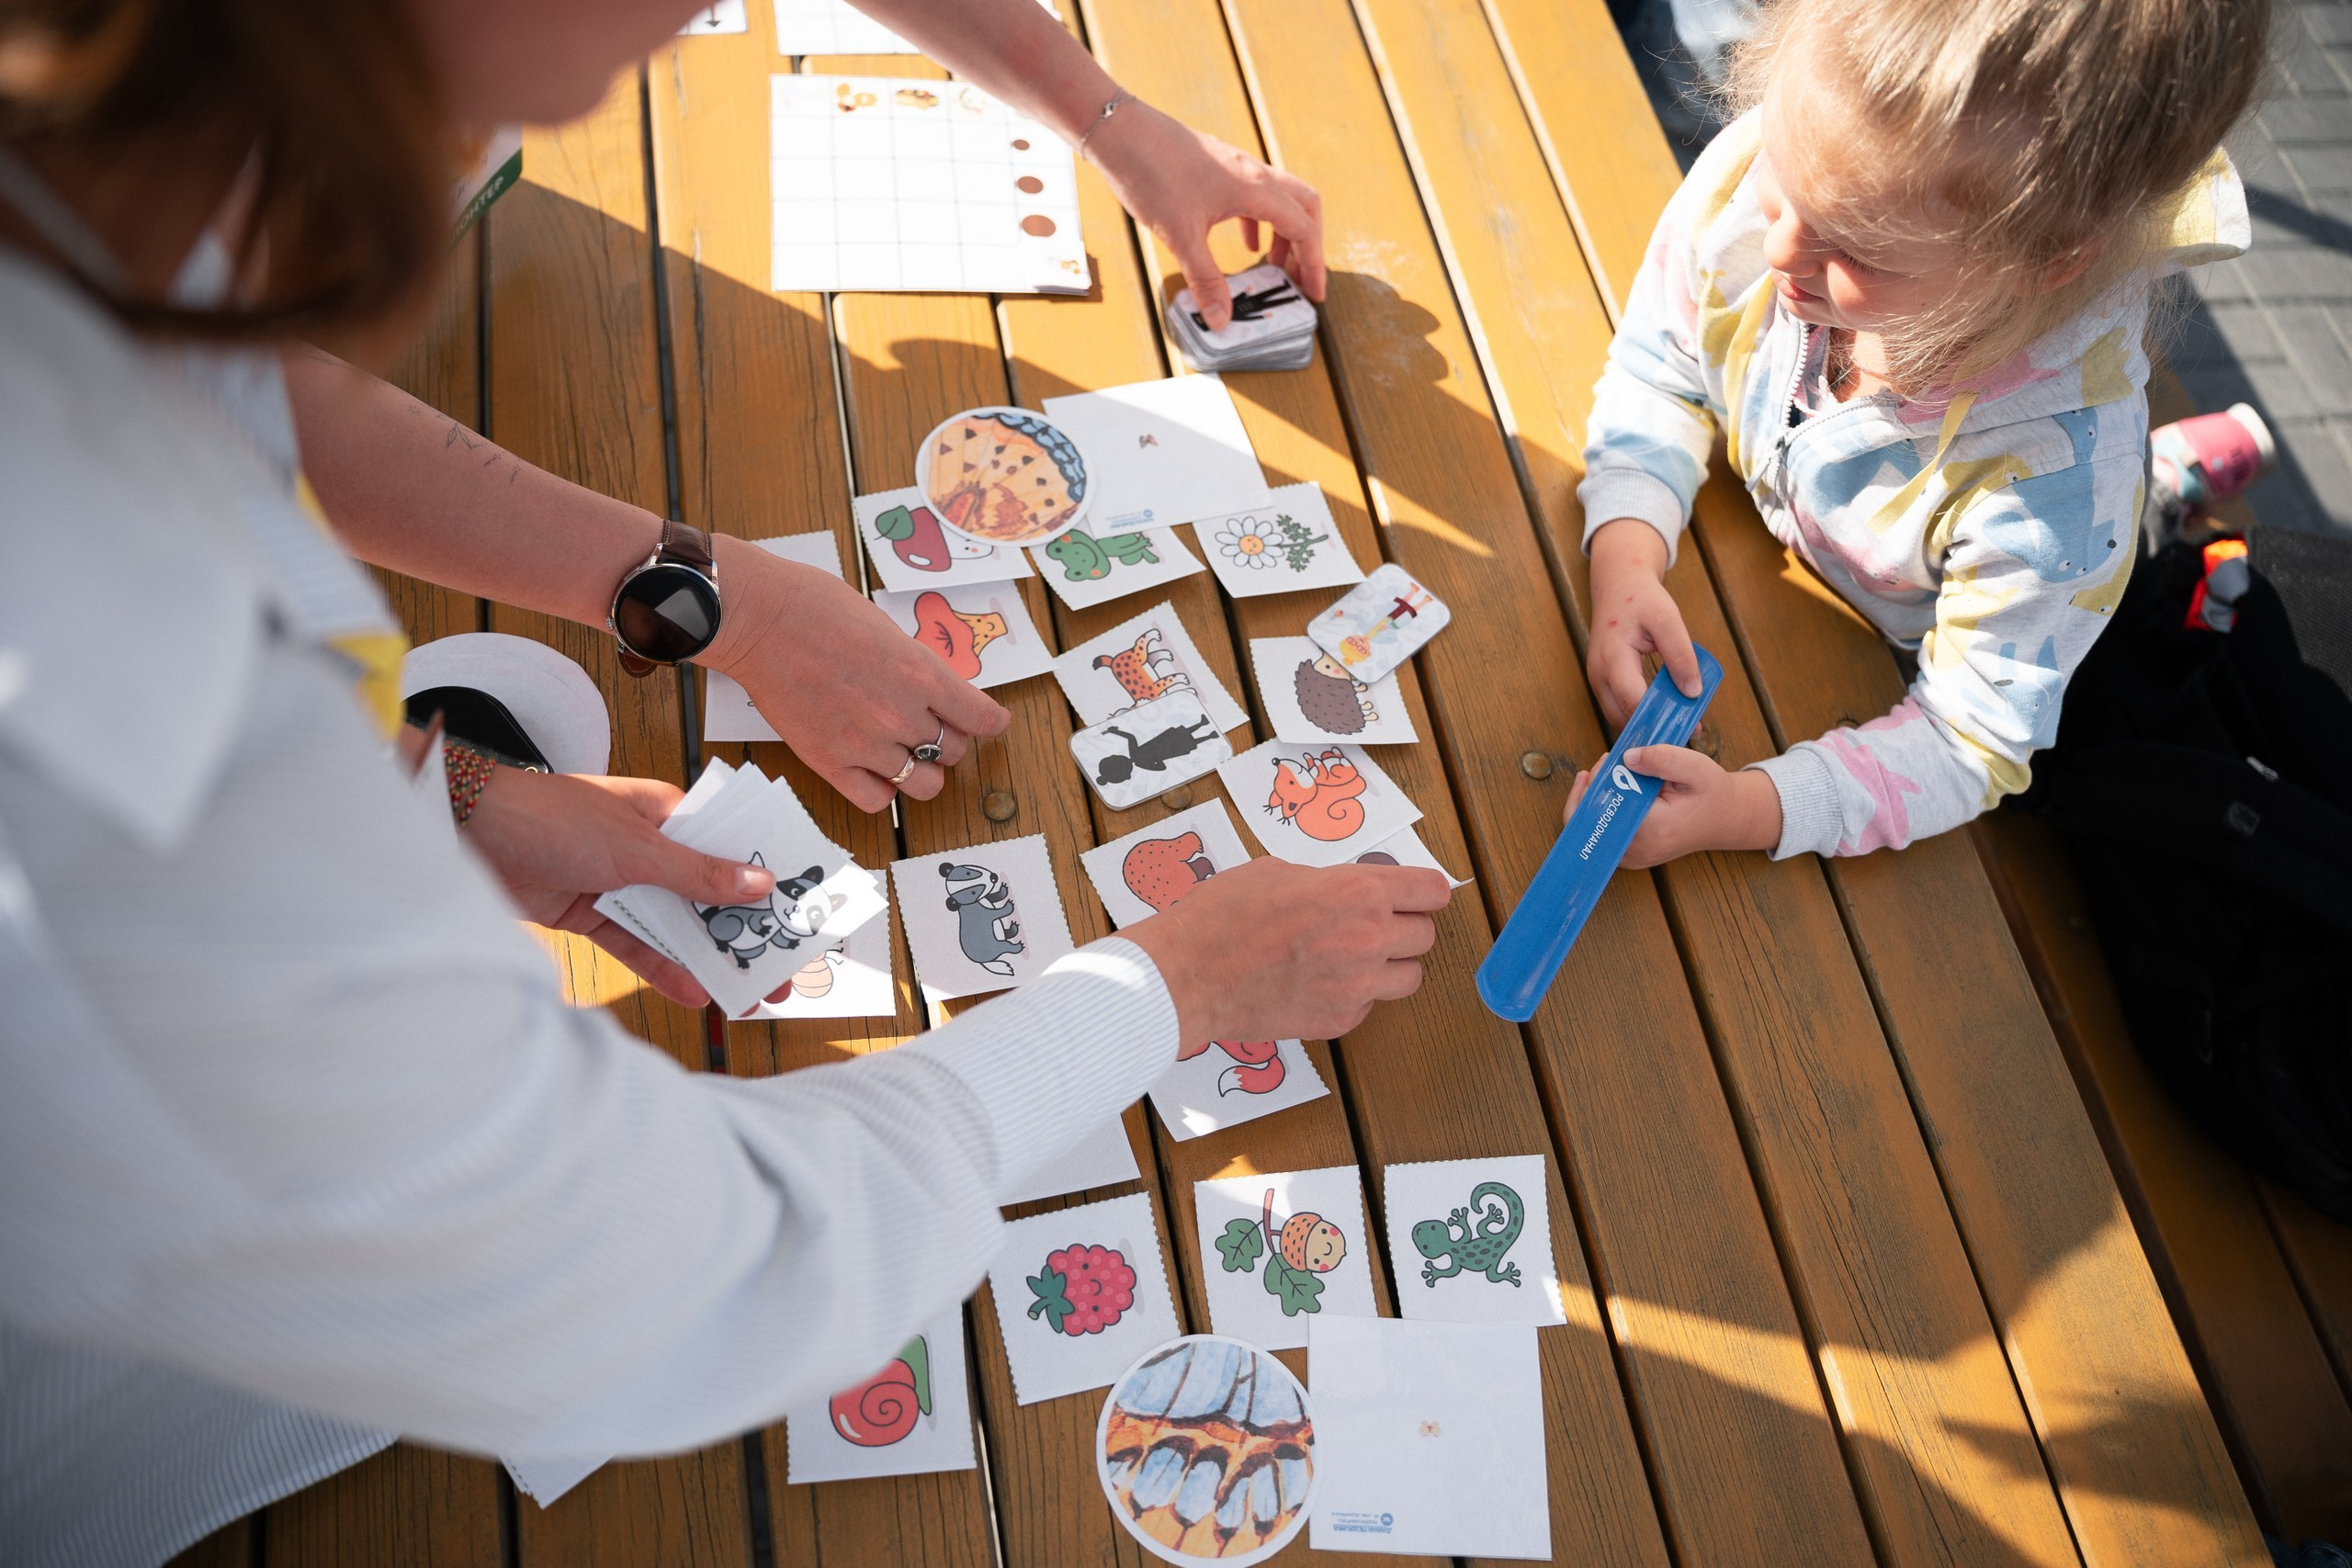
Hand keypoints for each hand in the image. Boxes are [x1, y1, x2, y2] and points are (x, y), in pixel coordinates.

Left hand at [462, 765, 777, 1007]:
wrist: (463, 832)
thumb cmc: (549, 817)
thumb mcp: (635, 848)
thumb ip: (697, 873)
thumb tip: (759, 882)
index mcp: (664, 813)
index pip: (727, 846)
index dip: (762, 878)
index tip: (798, 910)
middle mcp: (645, 847)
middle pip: (705, 894)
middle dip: (742, 931)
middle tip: (783, 968)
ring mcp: (616, 882)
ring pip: (673, 924)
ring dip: (707, 956)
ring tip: (748, 992)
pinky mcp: (588, 913)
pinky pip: (635, 944)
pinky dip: (662, 967)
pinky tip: (694, 992)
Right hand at [699, 536, 1010, 811]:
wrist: (758, 618)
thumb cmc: (815, 607)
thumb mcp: (887, 627)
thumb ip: (915, 666)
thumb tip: (932, 691)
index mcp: (921, 672)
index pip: (981, 718)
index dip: (991, 723)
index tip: (992, 724)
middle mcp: (900, 713)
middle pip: (953, 751)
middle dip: (947, 741)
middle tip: (931, 729)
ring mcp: (865, 743)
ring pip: (923, 783)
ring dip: (920, 769)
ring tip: (903, 752)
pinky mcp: (829, 762)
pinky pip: (878, 801)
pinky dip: (883, 789)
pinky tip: (875, 770)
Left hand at [1085, 99, 1324, 330]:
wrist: (1121, 131)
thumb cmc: (1152, 175)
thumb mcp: (1180, 236)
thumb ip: (1205, 280)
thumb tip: (1221, 320)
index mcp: (1255, 189)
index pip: (1303, 229)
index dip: (1313, 264)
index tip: (1313, 295)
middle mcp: (1254, 173)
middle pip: (1304, 207)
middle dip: (1308, 245)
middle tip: (1299, 278)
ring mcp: (1237, 167)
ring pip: (1280, 199)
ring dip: (1283, 233)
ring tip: (1273, 267)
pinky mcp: (1219, 167)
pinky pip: (1254, 195)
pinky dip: (1258, 222)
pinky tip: (1245, 244)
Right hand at [1122, 856, 1450, 1043]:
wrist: (1189, 975)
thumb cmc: (1222, 917)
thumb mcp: (1280, 872)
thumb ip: (1330, 882)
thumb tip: (1350, 892)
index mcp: (1357, 892)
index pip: (1431, 891)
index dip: (1424, 892)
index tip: (1418, 895)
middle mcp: (1368, 939)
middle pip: (1426, 935)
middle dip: (1404, 927)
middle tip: (1375, 924)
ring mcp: (1357, 985)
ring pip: (1410, 977)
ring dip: (1390, 965)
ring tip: (1354, 957)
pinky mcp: (1340, 1019)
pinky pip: (1370, 1004)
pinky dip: (1355, 994)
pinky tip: (1320, 981)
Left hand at [1560, 745, 1780, 867]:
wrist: (1726, 818)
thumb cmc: (1712, 792)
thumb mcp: (1695, 766)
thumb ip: (1661, 758)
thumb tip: (1626, 758)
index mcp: (1654, 829)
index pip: (1607, 806)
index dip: (1600, 782)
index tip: (1609, 759)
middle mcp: (1638, 850)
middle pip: (1592, 821)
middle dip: (1591, 788)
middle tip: (1607, 762)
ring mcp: (1632, 858)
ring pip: (1592, 830)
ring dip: (1593, 799)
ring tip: (1608, 771)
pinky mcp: (1630, 857)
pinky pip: (1601, 835)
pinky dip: (1600, 811)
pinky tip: (1609, 788)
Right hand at [1587, 519, 1701, 727]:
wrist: (1618, 585)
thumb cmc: (1641, 599)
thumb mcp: (1667, 619)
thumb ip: (1681, 655)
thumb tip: (1693, 692)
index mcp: (1613, 658)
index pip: (1633, 701)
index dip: (1659, 718)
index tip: (1689, 727)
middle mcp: (1599, 675)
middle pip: (1623, 717)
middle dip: (1654, 728)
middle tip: (1688, 732)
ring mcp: (1597, 680)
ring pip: (1619, 717)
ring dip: (1647, 724)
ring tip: (1680, 724)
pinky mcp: (1602, 681)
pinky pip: (1619, 707)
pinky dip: (1640, 714)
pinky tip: (1665, 712)